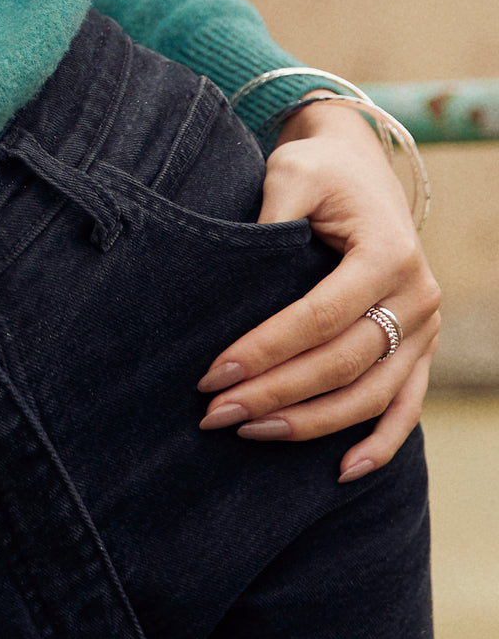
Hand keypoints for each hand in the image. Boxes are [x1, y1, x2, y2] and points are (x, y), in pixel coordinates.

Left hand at [196, 96, 440, 481]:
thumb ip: (271, 213)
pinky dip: (381, 443)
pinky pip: (405, 406)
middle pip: (341, 363)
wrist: (359, 167)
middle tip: (214, 414)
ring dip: (309, 424)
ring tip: (248, 434)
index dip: (264, 351)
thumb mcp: (292, 174)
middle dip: (273, 394)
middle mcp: (416, 295)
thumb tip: (231, 268)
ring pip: (370, 395)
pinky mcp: (419, 349)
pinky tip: (341, 471)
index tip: (212, 375)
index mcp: (387, 253)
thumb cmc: (318, 171)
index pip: (318, 318)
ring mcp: (424, 329)